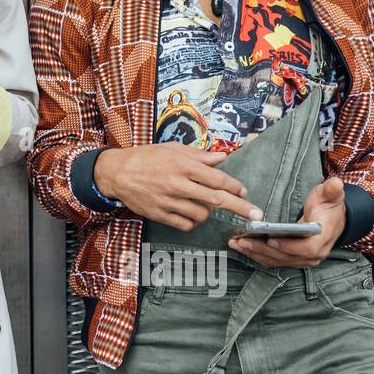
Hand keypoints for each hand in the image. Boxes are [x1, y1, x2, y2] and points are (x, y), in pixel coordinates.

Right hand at [95, 143, 258, 230]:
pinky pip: (186, 224)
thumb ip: (199, 156)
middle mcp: (177, 185)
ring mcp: (168, 202)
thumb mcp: (172, 149)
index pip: (217, 179)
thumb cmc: (145, 157)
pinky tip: (190, 212)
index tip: (245, 191)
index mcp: (182, 166)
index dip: (235, 186)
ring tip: (202, 202)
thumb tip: (223, 158)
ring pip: (202, 214)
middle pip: (216, 199)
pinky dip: (193, 221)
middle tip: (257, 214)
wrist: (116, 173)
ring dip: (209, 211)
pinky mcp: (160, 215)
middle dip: (240, 207)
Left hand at [229, 175, 346, 267]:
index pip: (307, 247)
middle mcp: (315, 253)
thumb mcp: (330, 195)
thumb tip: (336, 182)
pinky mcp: (295, 260)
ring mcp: (305, 259)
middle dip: (262, 250)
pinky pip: (276, 261)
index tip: (270, 239)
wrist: (333, 219)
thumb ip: (331, 189)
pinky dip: (259, 256)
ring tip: (236, 244)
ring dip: (256, 254)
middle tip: (242, 241)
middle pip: (286, 256)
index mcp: (323, 238)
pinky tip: (243, 248)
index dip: (288, 246)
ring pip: (278, 261)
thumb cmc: (328, 206)